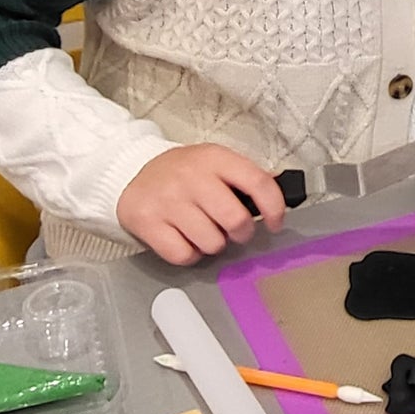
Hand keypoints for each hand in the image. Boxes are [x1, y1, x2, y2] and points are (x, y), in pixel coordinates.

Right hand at [116, 143, 285, 265]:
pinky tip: (183, 238)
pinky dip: (189, 254)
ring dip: (213, 244)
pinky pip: (184, 255)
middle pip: (236, 220)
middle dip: (241, 232)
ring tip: (202, 230)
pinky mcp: (148, 222)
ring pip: (212, 243)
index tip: (275, 224)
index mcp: (214, 158)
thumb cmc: (182, 173)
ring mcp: (168, 200)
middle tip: (234, 230)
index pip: (258, 182)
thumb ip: (246, 176)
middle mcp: (191, 177)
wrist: (130, 172)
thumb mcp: (215, 162)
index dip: (274, 208)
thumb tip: (284, 187)